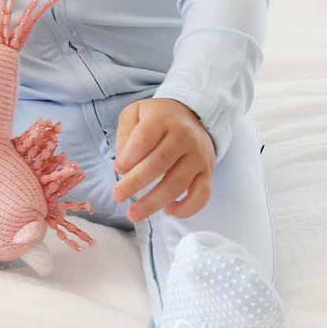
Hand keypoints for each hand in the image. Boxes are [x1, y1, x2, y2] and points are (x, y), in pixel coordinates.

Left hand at [112, 97, 215, 222]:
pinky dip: (187, 208)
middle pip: (160, 162)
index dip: (131, 155)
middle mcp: (184, 137)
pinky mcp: (208, 172)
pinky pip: (202, 195)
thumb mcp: (135, 114)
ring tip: (134, 214)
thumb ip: (125, 134)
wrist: (192, 116)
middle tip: (117, 195)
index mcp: (163, 119)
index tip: (117, 169)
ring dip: (155, 202)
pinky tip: (169, 211)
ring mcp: (199, 156)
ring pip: (178, 183)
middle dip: (136, 182)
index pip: (146, 137)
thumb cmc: (158, 118)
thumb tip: (123, 164)